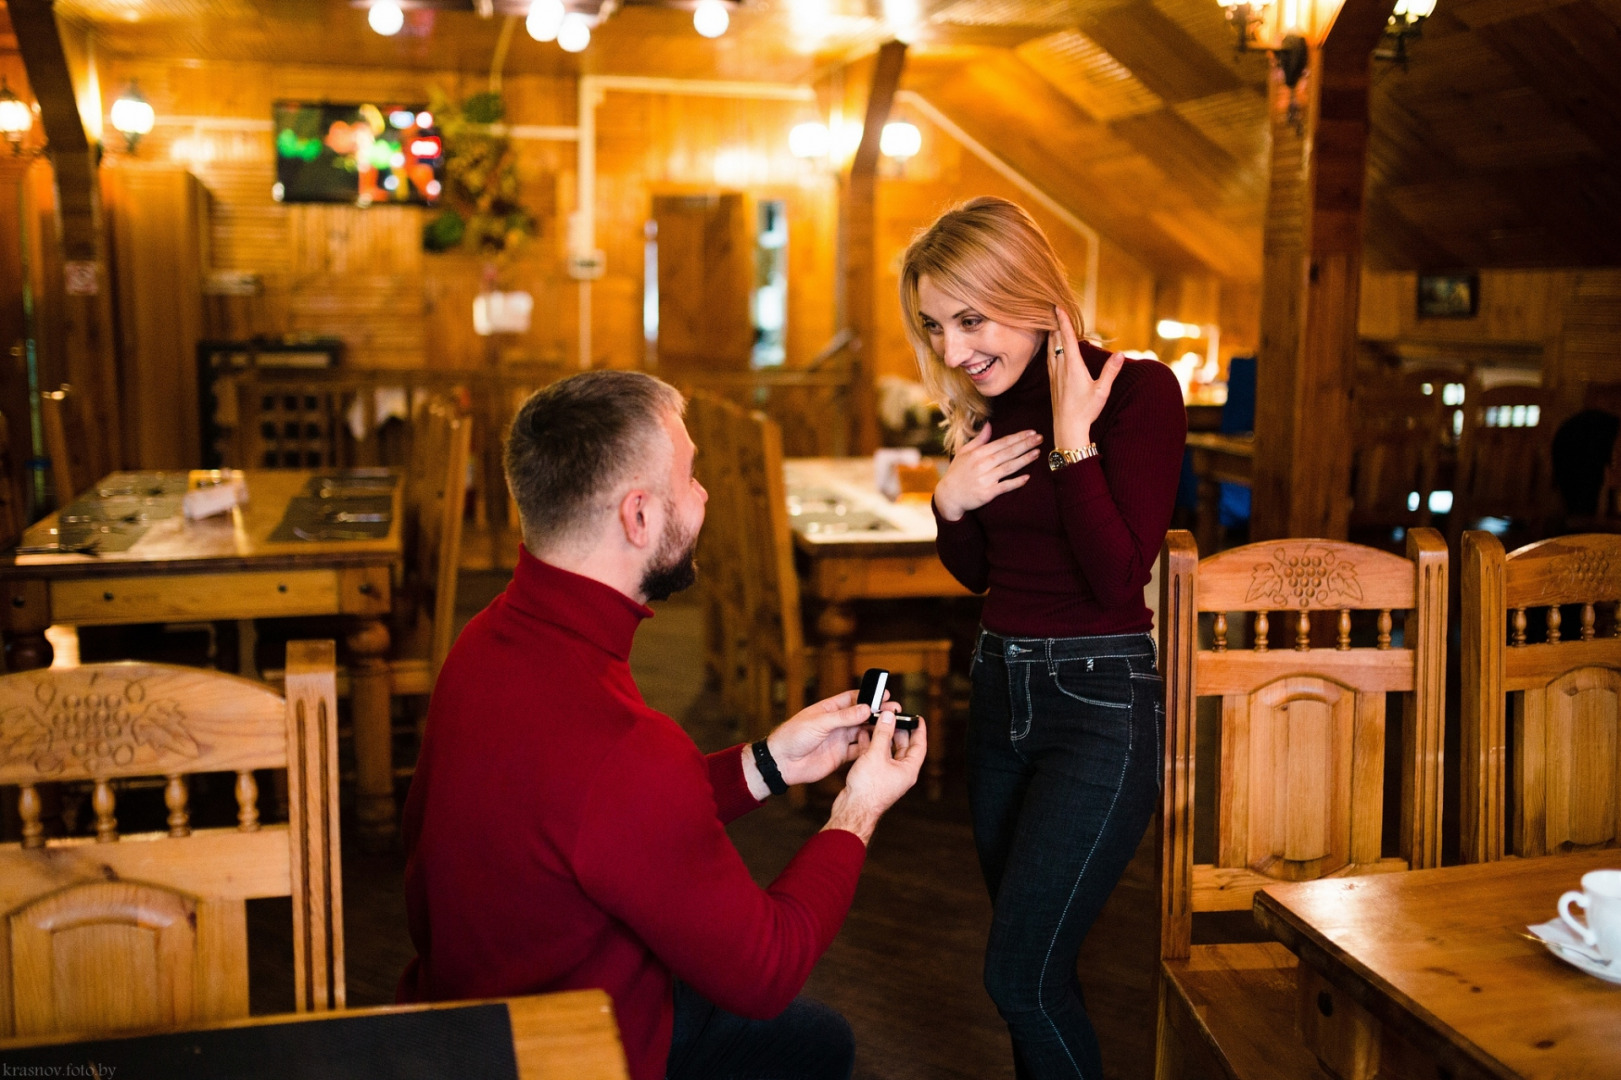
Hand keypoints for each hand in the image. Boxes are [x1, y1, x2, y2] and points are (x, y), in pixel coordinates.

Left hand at [762, 689, 895, 788]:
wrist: (782, 763)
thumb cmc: (793, 736)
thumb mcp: (819, 723)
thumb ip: (843, 717)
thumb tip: (866, 708)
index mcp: (829, 710)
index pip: (853, 699)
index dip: (869, 697)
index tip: (885, 695)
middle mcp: (836, 724)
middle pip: (861, 716)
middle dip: (878, 714)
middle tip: (895, 711)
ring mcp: (838, 740)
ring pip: (862, 733)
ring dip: (876, 731)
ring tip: (893, 728)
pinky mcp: (840, 756)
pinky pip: (858, 751)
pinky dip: (869, 748)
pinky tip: (881, 746)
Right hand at [824, 711, 925, 843]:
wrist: (853, 809)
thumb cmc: (868, 789)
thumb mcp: (877, 755)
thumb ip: (883, 734)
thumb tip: (889, 717)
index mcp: (908, 770)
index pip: (919, 746)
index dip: (919, 731)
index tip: (918, 718)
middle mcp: (900, 773)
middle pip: (903, 747)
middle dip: (898, 731)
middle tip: (893, 717)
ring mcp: (886, 775)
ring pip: (887, 751)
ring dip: (882, 737)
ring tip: (877, 722)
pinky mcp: (873, 776)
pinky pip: (875, 757)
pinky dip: (870, 745)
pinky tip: (863, 735)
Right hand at [933, 423, 1043, 520]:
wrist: (948, 496)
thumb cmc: (957, 473)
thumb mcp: (963, 452)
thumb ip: (979, 439)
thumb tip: (989, 425)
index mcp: (978, 453)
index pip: (1002, 442)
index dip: (1018, 437)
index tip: (1031, 432)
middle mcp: (983, 464)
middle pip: (1008, 452)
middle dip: (1026, 444)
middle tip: (1040, 438)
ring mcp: (986, 479)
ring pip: (1009, 467)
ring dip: (1024, 460)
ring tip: (1037, 453)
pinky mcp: (987, 493)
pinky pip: (1005, 486)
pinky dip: (1016, 482)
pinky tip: (1027, 477)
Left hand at [1049, 307, 1123, 450]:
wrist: (1067, 428)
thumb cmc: (1085, 411)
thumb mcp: (1102, 391)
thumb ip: (1110, 371)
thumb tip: (1120, 354)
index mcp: (1072, 366)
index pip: (1066, 338)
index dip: (1062, 321)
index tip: (1057, 307)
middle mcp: (1061, 368)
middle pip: (1055, 340)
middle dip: (1054, 324)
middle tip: (1052, 309)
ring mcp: (1054, 375)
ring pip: (1050, 349)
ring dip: (1051, 335)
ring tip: (1050, 323)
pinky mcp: (1052, 382)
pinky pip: (1049, 359)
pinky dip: (1049, 348)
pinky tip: (1050, 348)